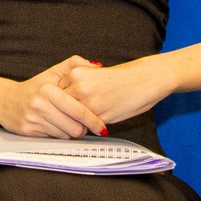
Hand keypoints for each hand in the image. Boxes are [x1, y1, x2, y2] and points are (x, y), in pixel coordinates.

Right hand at [0, 55, 106, 138]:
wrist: (4, 100)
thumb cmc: (33, 87)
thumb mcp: (52, 72)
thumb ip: (74, 64)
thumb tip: (96, 66)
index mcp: (48, 90)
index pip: (79, 110)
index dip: (93, 120)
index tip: (101, 126)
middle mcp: (40, 104)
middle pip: (75, 127)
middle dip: (83, 128)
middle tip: (85, 125)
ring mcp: (34, 119)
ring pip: (66, 135)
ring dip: (71, 131)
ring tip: (69, 123)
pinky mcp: (29, 131)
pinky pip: (55, 138)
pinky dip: (59, 134)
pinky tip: (57, 126)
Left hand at [55, 57, 170, 126]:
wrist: (145, 79)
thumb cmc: (121, 78)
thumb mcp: (92, 73)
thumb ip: (76, 84)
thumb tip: (64, 99)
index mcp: (76, 73)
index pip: (56, 92)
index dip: (59, 101)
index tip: (59, 107)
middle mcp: (79, 87)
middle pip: (59, 106)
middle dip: (62, 113)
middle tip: (65, 118)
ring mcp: (89, 102)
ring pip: (71, 117)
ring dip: (74, 121)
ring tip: (80, 122)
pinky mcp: (100, 115)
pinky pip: (86, 125)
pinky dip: (88, 126)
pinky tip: (94, 124)